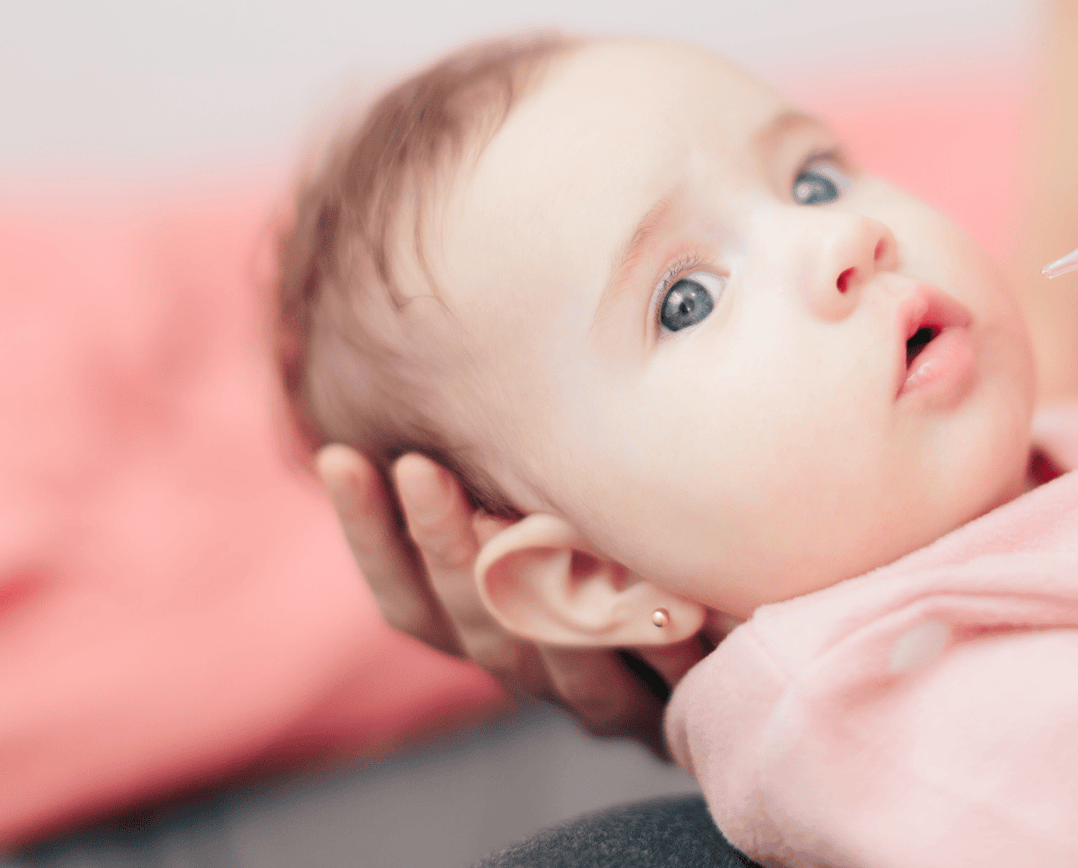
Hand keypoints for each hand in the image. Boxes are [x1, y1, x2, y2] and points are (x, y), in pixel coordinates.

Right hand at [317, 445, 704, 756]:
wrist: (737, 672)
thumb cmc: (651, 566)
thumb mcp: (583, 513)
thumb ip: (530, 474)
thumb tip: (466, 353)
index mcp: (489, 629)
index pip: (404, 593)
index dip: (367, 531)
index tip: (339, 457)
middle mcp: (525, 668)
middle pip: (456, 620)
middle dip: (434, 541)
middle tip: (417, 467)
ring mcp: (582, 700)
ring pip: (527, 654)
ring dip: (518, 589)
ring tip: (499, 521)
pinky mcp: (646, 723)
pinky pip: (618, 688)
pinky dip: (612, 640)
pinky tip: (617, 595)